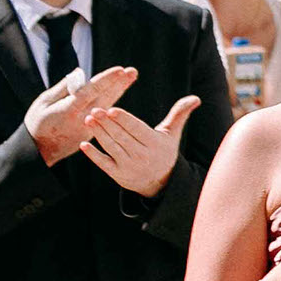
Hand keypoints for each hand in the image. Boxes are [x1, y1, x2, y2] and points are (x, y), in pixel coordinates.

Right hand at [26, 65, 134, 163]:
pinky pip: (104, 116)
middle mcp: (82, 118)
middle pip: (105, 97)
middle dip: (120, 83)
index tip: (120, 70)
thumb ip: (63, 88)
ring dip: (119, 91)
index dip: (108, 80)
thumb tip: (79, 73)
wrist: (38, 151)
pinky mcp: (90, 133)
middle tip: (133, 71)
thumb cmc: (37, 123)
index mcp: (70, 109)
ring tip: (130, 78)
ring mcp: (88, 127)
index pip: (93, 91)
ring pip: (107, 106)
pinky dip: (113, 103)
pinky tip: (120, 92)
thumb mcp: (44, 102)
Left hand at [79, 94, 204, 196]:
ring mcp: (129, 167)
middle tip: (94, 110)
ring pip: (111, 147)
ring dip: (98, 134)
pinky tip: (84, 144)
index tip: (112, 109)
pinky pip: (104, 164)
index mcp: (154, 144)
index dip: (124, 120)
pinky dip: (93, 155)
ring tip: (88, 120)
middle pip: (121, 137)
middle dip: (107, 123)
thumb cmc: (164, 151)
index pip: (136, 129)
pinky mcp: (118, 175)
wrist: (160, 182)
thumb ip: (180, 114)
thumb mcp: (172, 134)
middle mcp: (142, 156)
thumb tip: (196, 98)